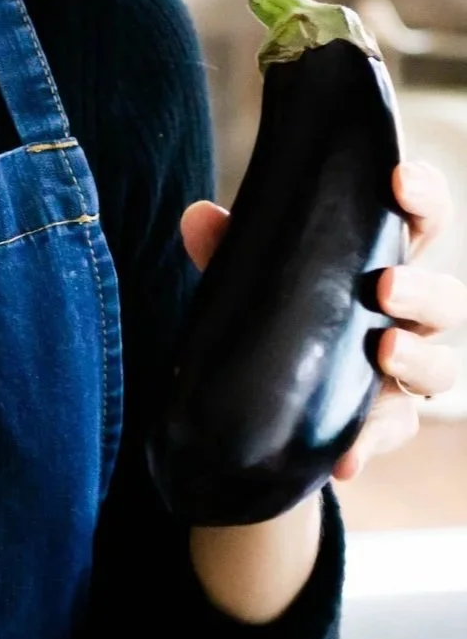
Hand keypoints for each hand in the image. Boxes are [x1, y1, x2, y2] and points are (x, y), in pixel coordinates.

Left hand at [181, 160, 466, 483]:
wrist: (269, 393)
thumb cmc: (281, 307)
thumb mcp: (251, 275)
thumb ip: (228, 247)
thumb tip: (196, 216)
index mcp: (386, 259)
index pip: (424, 220)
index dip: (424, 197)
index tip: (399, 181)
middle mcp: (410, 315)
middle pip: (448, 298)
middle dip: (423, 289)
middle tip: (383, 285)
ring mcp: (405, 372)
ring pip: (442, 367)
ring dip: (417, 358)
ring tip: (384, 353)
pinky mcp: (388, 422)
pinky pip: (393, 434)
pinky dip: (370, 443)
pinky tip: (345, 458)